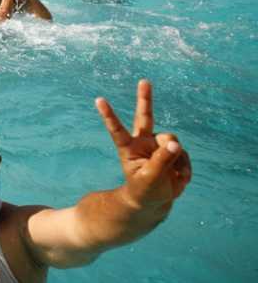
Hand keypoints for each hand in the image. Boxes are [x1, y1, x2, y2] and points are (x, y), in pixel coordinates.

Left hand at [97, 80, 190, 210]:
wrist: (155, 201)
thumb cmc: (145, 190)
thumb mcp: (151, 178)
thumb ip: (162, 160)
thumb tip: (174, 142)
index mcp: (128, 148)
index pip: (116, 129)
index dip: (108, 115)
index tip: (98, 100)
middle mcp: (143, 142)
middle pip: (144, 116)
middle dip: (145, 98)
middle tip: (144, 81)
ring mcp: (158, 144)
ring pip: (172, 141)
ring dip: (176, 159)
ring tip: (172, 176)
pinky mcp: (172, 150)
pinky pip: (183, 153)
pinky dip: (184, 167)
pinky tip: (179, 178)